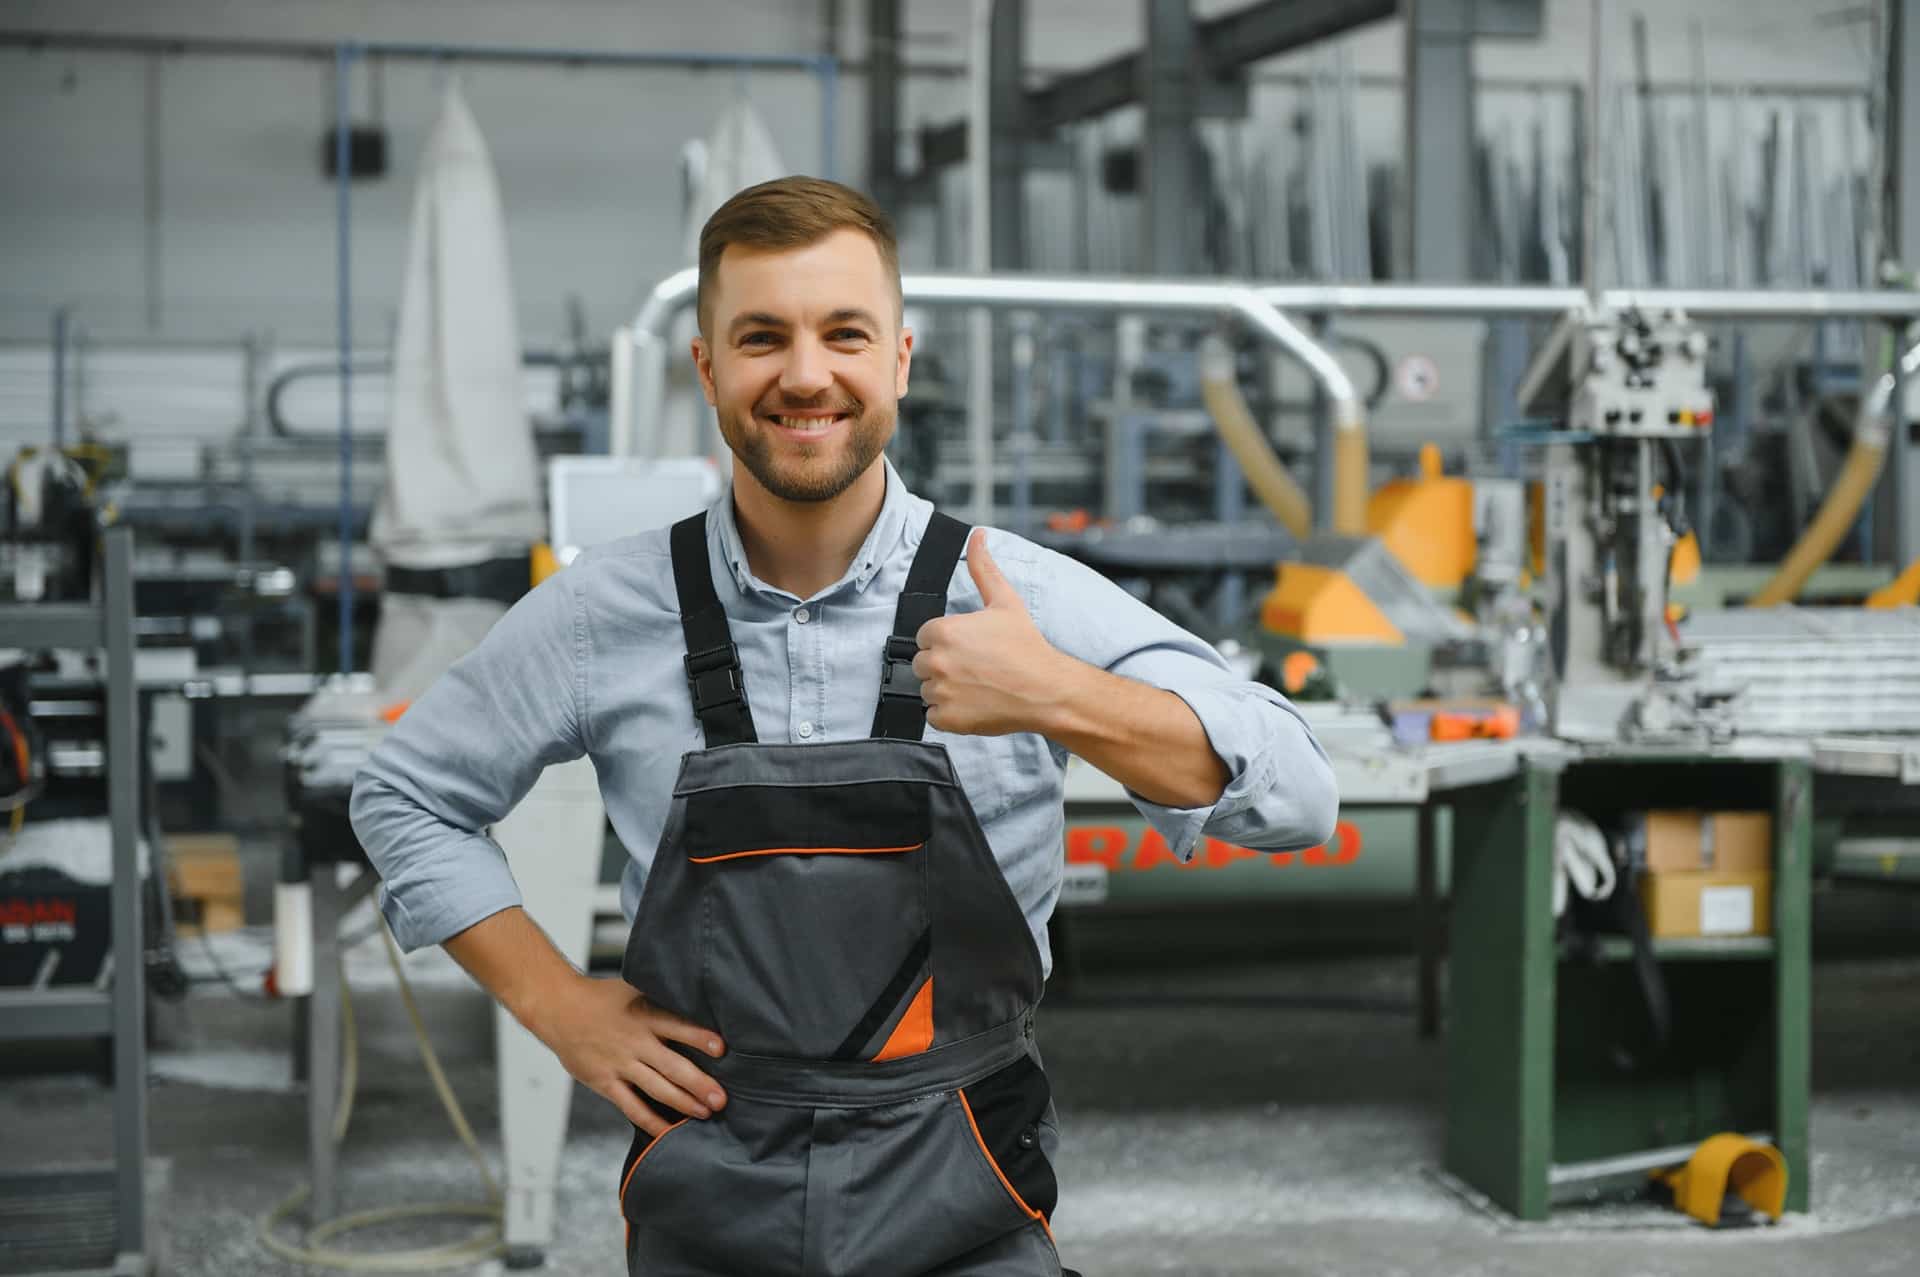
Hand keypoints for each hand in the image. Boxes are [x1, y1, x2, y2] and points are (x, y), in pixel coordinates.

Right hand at [529, 974, 726, 1135]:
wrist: (559, 1009)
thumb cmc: (602, 999)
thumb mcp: (634, 989)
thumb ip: (662, 1002)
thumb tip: (700, 1004)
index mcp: (644, 1015)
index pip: (677, 1026)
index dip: (699, 1037)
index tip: (722, 1049)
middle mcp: (635, 1041)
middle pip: (672, 1065)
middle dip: (699, 1084)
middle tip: (721, 1099)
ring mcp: (620, 1064)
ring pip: (656, 1088)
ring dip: (683, 1103)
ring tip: (706, 1113)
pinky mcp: (605, 1082)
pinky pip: (631, 1106)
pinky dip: (650, 1121)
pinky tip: (668, 1130)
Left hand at [912, 530, 1072, 735]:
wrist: (1047, 690)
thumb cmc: (1026, 647)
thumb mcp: (1005, 601)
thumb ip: (983, 567)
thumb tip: (977, 535)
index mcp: (943, 631)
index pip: (925, 636)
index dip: (947, 641)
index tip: (970, 647)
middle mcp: (936, 662)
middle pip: (922, 663)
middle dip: (943, 665)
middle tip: (975, 667)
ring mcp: (940, 692)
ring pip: (927, 689)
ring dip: (946, 689)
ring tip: (977, 685)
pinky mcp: (947, 719)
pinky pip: (934, 715)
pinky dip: (950, 713)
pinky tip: (975, 703)